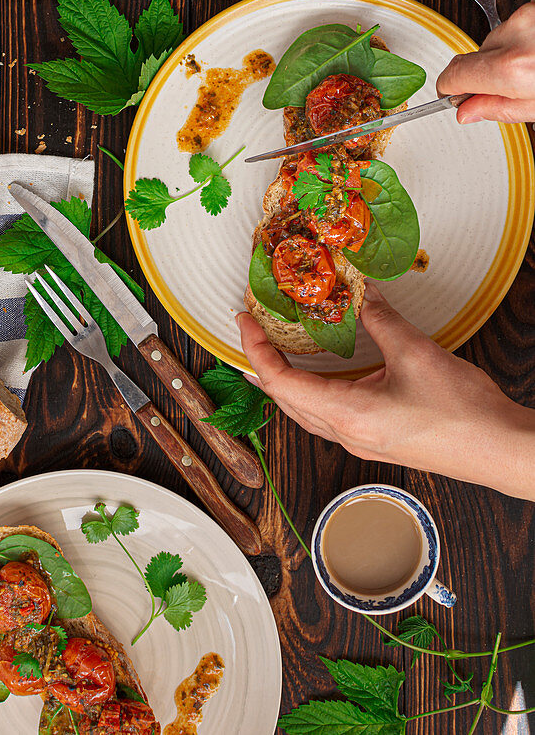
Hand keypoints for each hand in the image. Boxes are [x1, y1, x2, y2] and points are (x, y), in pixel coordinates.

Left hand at [238, 285, 534, 499]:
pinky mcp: (375, 443)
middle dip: (261, 366)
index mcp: (349, 415)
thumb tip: (362, 294)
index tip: (244, 322)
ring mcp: (360, 443)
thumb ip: (382, 319)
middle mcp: (348, 434)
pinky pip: (327, 418)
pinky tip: (317, 378)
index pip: (282, 382)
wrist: (500, 451)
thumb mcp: (416, 352)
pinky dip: (309, 394)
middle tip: (250, 334)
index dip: (256, 350)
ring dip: (283, 383)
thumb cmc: (465, 415)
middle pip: (285, 401)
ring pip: (304, 413)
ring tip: (270, 355)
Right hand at [436, 0, 534, 123]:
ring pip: (500, 37)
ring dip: (511, 51)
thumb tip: (467, 110)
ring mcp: (527, 13)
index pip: (454, 74)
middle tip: (515, 85)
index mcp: (512, 68)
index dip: (449, 89)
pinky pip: (519, 21)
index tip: (450, 94)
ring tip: (534, 63)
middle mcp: (517, 34)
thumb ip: (499, 109)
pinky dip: (526, 34)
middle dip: (490, 71)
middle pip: (478, 55)